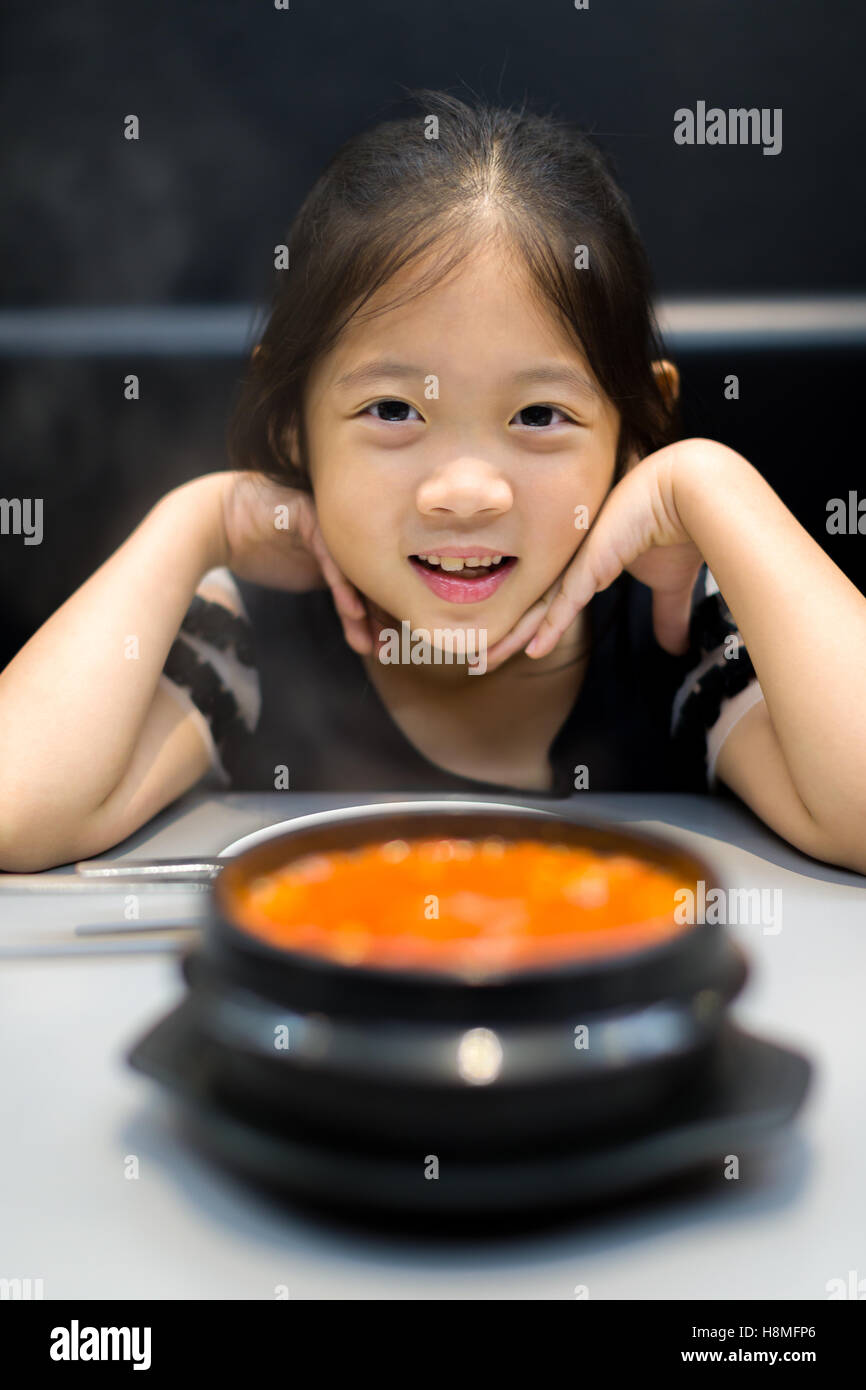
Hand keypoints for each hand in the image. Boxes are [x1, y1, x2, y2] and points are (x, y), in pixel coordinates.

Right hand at [216, 470, 373, 654]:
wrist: (221, 526)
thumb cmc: (263, 551)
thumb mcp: (310, 577)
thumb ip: (340, 595)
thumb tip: (369, 631)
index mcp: (351, 541)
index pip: (376, 579)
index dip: (384, 615)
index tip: (389, 647)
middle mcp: (345, 530)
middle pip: (372, 575)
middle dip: (380, 617)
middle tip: (387, 649)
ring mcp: (329, 522)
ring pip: (355, 570)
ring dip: (365, 611)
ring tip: (370, 644)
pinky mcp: (310, 517)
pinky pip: (331, 557)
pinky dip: (343, 587)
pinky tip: (353, 613)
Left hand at [493, 441, 705, 665]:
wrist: (689, 490)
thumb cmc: (678, 527)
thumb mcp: (669, 583)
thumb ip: (667, 614)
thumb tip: (677, 646)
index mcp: (585, 563)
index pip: (547, 601)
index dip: (526, 626)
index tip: (504, 647)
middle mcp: (573, 562)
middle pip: (528, 606)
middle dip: (501, 635)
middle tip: (474, 659)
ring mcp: (578, 561)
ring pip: (535, 607)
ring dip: (509, 636)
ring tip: (479, 660)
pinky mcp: (592, 562)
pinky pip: (566, 600)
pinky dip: (549, 626)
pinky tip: (533, 650)